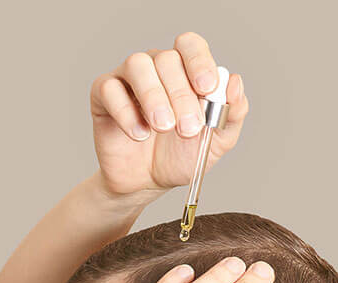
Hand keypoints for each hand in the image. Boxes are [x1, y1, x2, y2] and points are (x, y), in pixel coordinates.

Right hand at [90, 32, 248, 196]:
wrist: (147, 182)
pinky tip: (139, 135)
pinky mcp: (103, 95)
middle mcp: (156, 67)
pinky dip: (126, 112)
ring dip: (154, 97)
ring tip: (163, 127)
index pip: (190, 45)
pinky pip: (109, 89)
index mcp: (185, 71)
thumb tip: (235, 82)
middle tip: (187, 129)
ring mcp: (128, 79)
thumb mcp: (217, 141)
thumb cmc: (180, 157)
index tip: (207, 88)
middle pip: (167, 59)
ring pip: (137, 64)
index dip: (199, 61)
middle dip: (180, 95)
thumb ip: (232, 113)